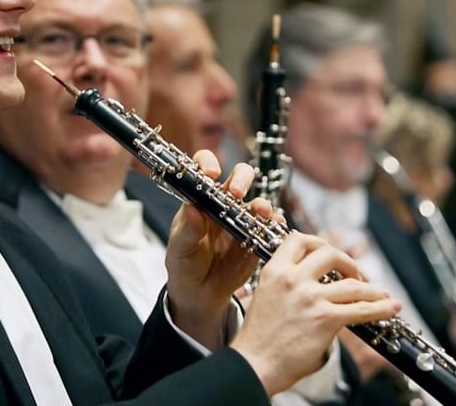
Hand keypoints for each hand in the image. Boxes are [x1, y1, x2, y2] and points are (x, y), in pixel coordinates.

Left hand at [165, 150, 271, 349]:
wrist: (200, 292)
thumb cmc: (185, 264)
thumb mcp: (180, 249)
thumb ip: (187, 231)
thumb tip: (192, 210)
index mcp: (200, 199)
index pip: (203, 167)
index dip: (209, 163)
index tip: (211, 173)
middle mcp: (223, 203)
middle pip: (240, 176)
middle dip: (242, 179)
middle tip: (237, 193)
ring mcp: (243, 219)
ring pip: (258, 201)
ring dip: (261, 204)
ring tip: (261, 213)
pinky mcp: (257, 237)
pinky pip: (270, 227)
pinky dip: (275, 225)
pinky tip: (275, 228)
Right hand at [230, 232, 401, 395]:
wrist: (254, 363)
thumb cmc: (258, 338)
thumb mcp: (265, 298)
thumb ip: (287, 286)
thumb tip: (313, 286)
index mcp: (274, 271)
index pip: (298, 240)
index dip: (318, 243)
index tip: (328, 253)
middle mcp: (292, 279)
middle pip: (330, 254)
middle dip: (348, 262)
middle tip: (354, 274)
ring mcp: (310, 298)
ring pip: (353, 284)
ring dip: (372, 289)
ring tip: (379, 294)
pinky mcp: (326, 319)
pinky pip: (362, 309)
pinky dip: (381, 307)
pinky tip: (391, 308)